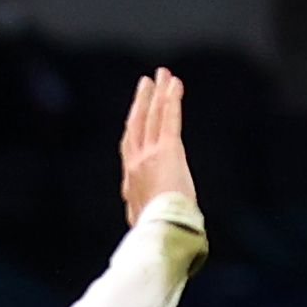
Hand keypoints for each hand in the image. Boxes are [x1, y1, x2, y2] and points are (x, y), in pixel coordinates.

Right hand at [117, 68, 193, 221]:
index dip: (135, 127)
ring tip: (162, 74)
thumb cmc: (156, 232)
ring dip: (157, 93)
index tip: (139, 113)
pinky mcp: (168, 151)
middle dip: (142, 102)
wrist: (159, 230)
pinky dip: (172, 100)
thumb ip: (143, 215)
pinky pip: (169, 120)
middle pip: (137, 125)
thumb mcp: (144, 224)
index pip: (131, 147)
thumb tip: (143, 222)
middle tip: (146, 82)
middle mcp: (135, 165)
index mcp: (130, 183)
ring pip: (152, 117)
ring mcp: (150, 156)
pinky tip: (175, 84)